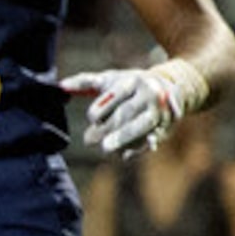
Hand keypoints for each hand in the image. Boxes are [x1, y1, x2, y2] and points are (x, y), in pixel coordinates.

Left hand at [61, 58, 206, 155]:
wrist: (172, 86)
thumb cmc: (130, 85)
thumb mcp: (110, 79)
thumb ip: (85, 82)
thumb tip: (61, 86)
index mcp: (133, 80)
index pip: (117, 94)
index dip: (103, 106)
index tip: (91, 118)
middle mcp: (150, 94)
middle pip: (129, 111)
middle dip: (109, 127)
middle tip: (89, 141)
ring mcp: (160, 110)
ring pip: (144, 124)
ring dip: (125, 137)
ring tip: (107, 150)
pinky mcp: (167, 125)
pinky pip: (156, 136)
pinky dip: (142, 147)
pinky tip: (127, 156)